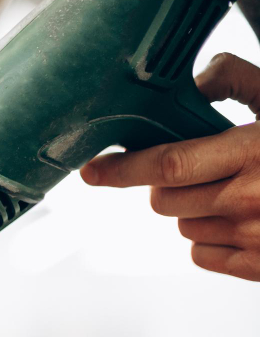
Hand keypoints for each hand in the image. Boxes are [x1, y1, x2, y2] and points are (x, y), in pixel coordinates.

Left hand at [80, 53, 259, 281]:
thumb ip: (231, 81)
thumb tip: (186, 85)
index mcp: (253, 153)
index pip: (166, 164)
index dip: (121, 170)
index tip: (93, 170)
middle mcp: (250, 200)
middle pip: (164, 200)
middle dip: (166, 183)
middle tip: (199, 167)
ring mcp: (256, 239)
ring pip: (181, 226)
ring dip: (192, 209)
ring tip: (232, 191)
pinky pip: (201, 255)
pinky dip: (209, 238)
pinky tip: (239, 219)